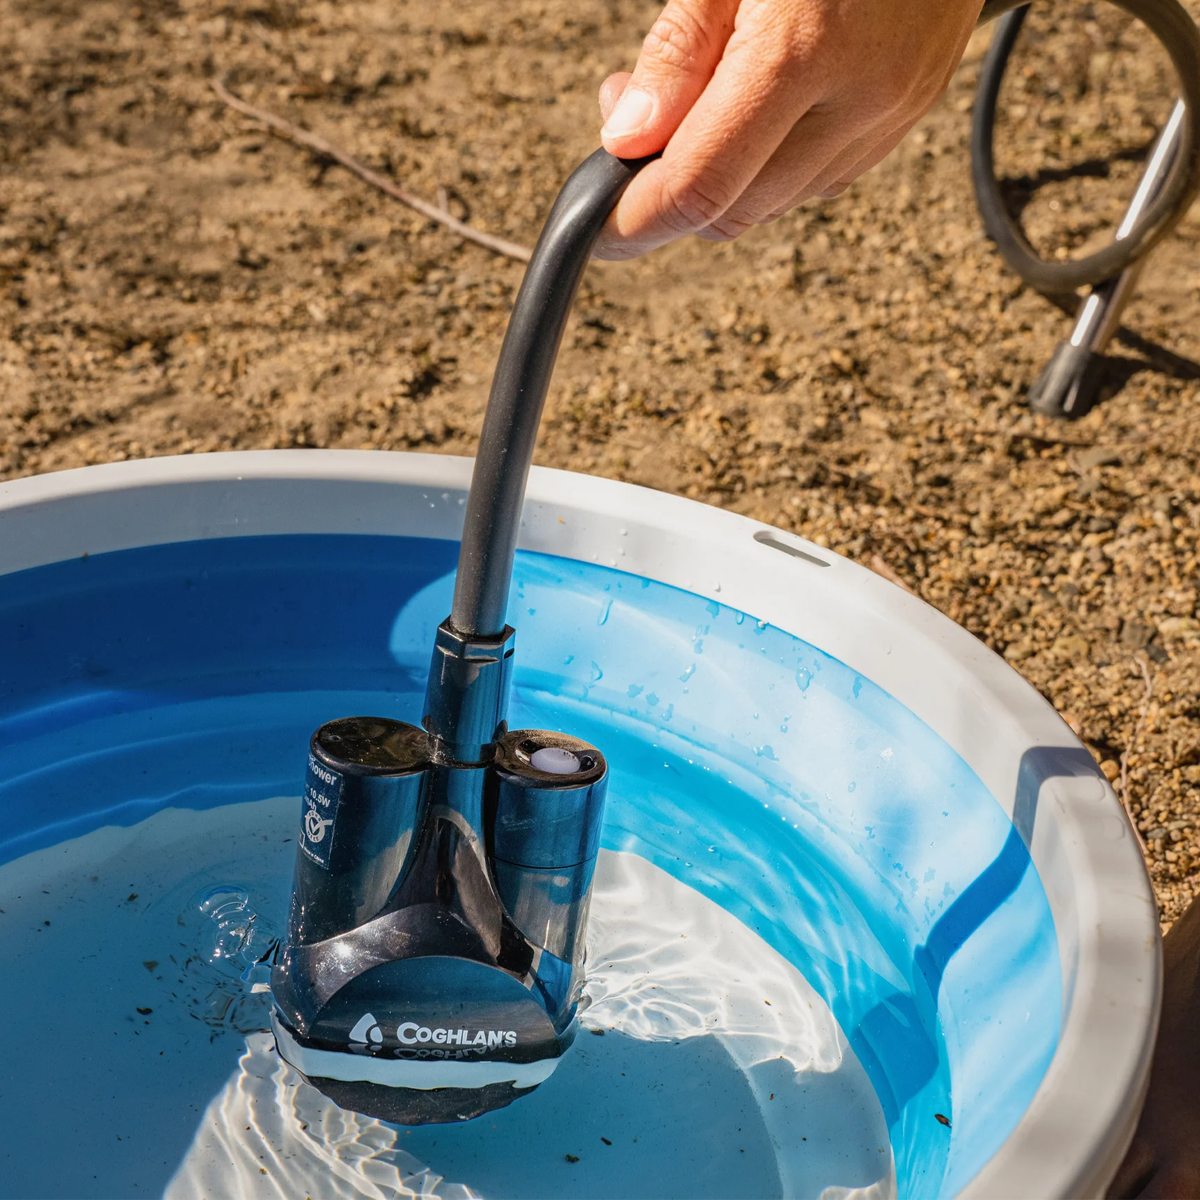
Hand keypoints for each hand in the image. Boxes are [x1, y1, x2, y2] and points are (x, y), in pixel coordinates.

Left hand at [594, 0, 982, 258]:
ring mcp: (892, 113)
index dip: (638, 222)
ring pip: (777, 204)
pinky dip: (773, 166)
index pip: (701, 185)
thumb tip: (628, 139)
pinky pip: (821, 178)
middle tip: (640, 129)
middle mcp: (857, 97)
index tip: (601, 229)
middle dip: (673, 195)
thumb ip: (676, 52)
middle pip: (736, 212)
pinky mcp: (910, 113)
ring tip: (702, 100)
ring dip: (725, 181)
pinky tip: (760, 108)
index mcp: (802, 49)